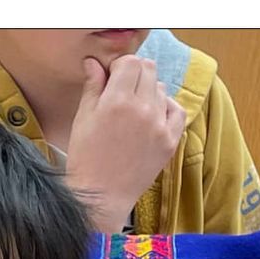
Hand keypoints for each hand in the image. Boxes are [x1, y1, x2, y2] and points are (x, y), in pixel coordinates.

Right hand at [64, 55, 186, 237]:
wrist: (101, 196)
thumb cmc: (85, 159)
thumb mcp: (82, 119)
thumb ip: (92, 86)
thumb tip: (94, 62)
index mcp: (116, 101)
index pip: (130, 62)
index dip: (120, 66)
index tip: (113, 77)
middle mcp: (142, 109)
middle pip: (149, 69)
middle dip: (135, 74)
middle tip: (123, 90)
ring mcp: (159, 125)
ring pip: (161, 88)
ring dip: (148, 91)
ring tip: (134, 110)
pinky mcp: (170, 140)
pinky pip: (177, 109)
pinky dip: (166, 106)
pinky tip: (153, 114)